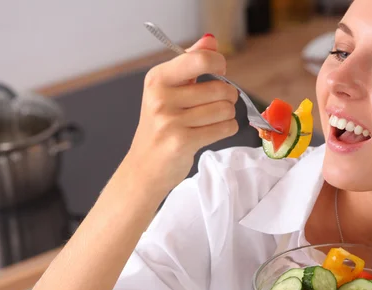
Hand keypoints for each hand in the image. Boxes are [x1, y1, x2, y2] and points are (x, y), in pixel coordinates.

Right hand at [123, 34, 238, 196]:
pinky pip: (224, 128)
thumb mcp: (169, 90)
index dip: (218, 63)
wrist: (144, 166)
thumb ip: (190, 62)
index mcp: (158, 79)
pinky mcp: (182, 142)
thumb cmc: (160, 126)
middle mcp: (161, 97)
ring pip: (225, 109)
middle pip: (220, 88)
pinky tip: (213, 131)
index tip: (220, 70)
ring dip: (226, 116)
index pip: (200, 59)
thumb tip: (211, 40)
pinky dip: (226, 129)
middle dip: (227, 97)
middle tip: (216, 104)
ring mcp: (170, 121)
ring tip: (211, 120)